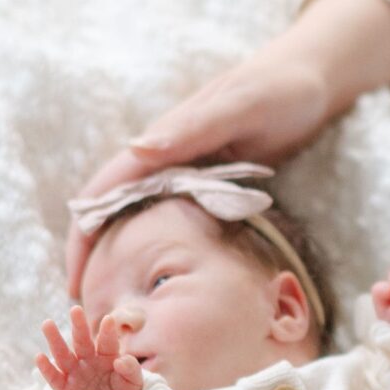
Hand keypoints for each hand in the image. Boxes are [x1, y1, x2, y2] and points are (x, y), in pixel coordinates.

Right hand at [36, 306, 145, 389]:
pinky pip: (54, 378)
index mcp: (107, 357)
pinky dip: (46, 368)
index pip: (108, 342)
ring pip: (63, 355)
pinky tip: (40, 356)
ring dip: (55, 340)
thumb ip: (131, 370)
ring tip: (47, 323)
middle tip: (75, 309)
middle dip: (79, 326)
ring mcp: (75, 374)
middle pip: (82, 342)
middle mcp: (89, 361)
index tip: (109, 320)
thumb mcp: (135, 385)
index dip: (108, 332)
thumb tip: (119, 360)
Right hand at [63, 0, 389, 294]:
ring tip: (119, 305)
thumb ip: (193, 127)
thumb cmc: (280, 88)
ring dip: (123, 256)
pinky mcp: (210, 182)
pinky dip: (159, 247)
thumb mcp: (241, 105)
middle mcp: (167, 156)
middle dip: (96, 257)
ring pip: (140, 218)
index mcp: (164, 140)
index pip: (106, 190)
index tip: (74, 281)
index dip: (84, 234)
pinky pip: (173, 219)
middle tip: (94, 312)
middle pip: (113, 211)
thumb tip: (136, 151)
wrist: (315, 77)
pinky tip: (164, 278)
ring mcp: (188, 171)